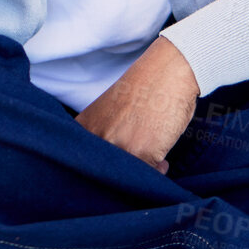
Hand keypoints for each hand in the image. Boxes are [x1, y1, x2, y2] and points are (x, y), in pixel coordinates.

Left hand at [74, 35, 199, 172]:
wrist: (167, 72)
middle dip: (122, 172)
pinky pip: (148, 175)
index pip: (82, 162)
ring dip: (141, 172)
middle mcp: (96, 136)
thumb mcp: (109, 111)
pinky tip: (162, 160)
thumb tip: (110, 167)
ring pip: (127, 176)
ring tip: (151, 156)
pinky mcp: (141, 153)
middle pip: (104, 172)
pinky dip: (157, 171)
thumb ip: (102, 136)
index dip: (100, 168)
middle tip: (137, 160)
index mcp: (84, 126)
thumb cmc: (142, 90)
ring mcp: (117, 146)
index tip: (115, 164)